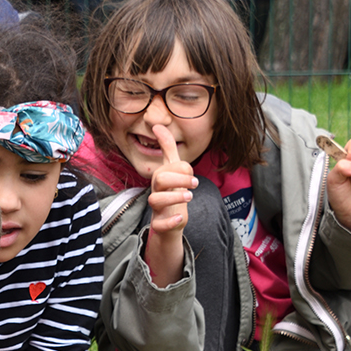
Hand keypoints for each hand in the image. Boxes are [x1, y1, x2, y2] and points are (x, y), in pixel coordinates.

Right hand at [142, 126, 196, 285]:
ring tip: (190, 197)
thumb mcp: (171, 170)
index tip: (192, 175)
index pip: (167, 167)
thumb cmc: (170, 191)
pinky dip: (171, 221)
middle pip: (159, 180)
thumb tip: (159, 126)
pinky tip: (181, 218)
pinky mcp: (159, 224)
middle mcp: (156, 191)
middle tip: (195, 184)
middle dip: (179, 179)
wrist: (169, 221)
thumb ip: (167, 148)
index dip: (181, 168)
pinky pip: (159, 225)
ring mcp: (157, 208)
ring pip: (155, 201)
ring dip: (175, 197)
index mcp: (160, 178)